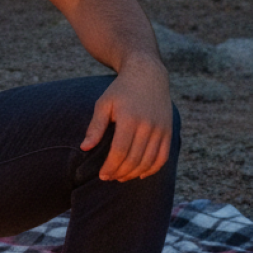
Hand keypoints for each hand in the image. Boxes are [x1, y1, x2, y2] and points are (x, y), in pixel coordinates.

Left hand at [81, 54, 172, 181]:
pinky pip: (163, 157)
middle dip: (120, 172)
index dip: (111, 167)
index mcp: (129, 118)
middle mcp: (147, 125)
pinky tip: (140, 174)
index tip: (103, 175)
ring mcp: (160, 129)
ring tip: (121, 177)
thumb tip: (84, 148)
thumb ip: (95, 127)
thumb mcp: (104, 104)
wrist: (147, 75)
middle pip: (134, 159)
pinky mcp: (168, 131)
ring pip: (149, 161)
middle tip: (109, 178)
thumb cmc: (121, 90)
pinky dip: (152, 169)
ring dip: (134, 173)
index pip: (120, 151)